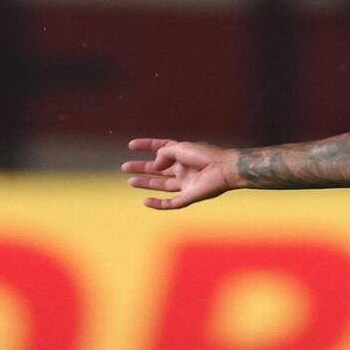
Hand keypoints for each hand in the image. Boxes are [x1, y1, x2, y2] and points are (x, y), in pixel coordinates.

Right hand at [121, 138, 237, 209]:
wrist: (225, 169)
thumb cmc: (205, 155)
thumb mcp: (180, 148)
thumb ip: (164, 153)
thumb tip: (155, 164)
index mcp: (183, 154)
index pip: (161, 148)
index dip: (146, 146)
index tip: (131, 145)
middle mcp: (183, 168)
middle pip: (159, 168)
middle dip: (141, 168)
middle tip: (124, 167)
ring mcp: (186, 183)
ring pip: (162, 185)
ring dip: (146, 183)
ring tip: (130, 181)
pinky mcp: (189, 197)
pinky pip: (171, 203)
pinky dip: (158, 204)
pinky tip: (146, 201)